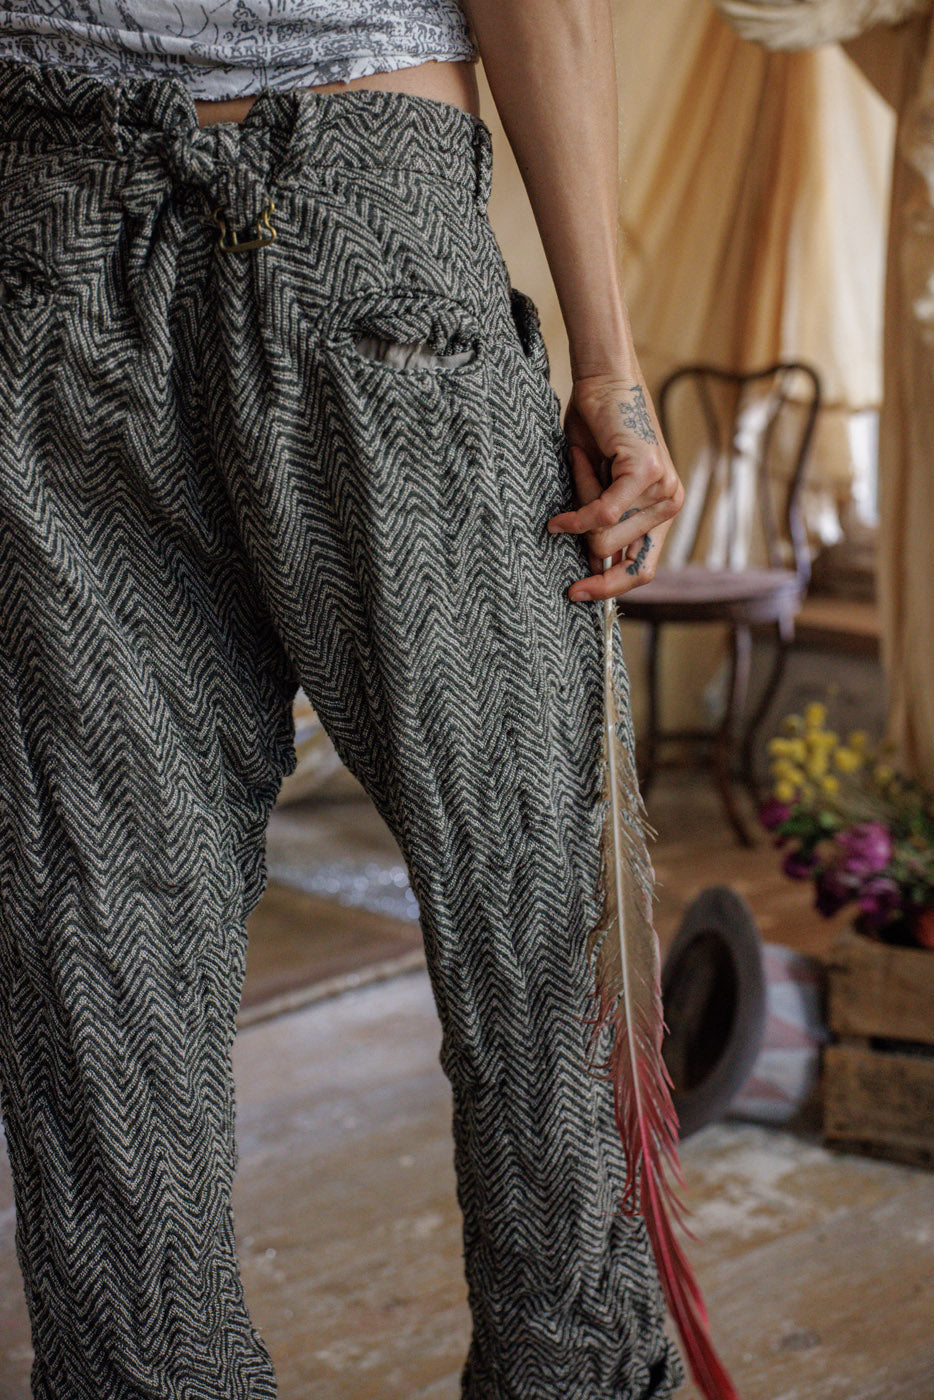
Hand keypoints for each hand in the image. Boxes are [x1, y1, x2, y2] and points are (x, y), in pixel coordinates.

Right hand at [546, 374, 683, 601]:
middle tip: (580, 485)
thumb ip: (600, 527)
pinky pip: (602, 515)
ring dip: (579, 508)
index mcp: (662, 512)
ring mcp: (663, 490)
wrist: (604, 383)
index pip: (642, 570)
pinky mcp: (647, 474)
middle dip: (582, 530)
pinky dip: (576, 516)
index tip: (575, 593)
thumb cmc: (596, 433)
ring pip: (603, 535)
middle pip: (613, 554)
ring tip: (584, 470)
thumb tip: (590, 566)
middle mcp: (671, 504)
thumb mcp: (597, 490)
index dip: (608, 588)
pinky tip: (559, 518)